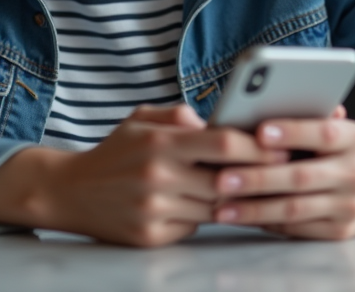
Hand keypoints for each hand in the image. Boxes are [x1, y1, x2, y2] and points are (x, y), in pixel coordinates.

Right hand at [0, 104, 285, 246]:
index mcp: (160, 143)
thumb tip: (218, 121)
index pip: (223, 143)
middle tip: (286, 170)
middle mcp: (158, 177)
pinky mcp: (151, 236)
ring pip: (215, 207)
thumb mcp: (141, 119)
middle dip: (257, 176)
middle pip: (226, 180)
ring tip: (260, 189)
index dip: (259, 146)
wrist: (68, 191)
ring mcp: (155, 210)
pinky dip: (205, 216)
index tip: (282, 144)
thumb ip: (180, 117)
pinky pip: (194, 227)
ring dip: (236, 199)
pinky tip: (214, 206)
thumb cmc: (114, 152)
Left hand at [211, 108, 354, 239]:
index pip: (324, 133)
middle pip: (302, 177)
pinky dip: (265, 222)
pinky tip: (240, 216)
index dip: (292, 132)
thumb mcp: (339, 127)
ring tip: (222, 206)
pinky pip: (296, 228)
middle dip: (258, 178)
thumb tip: (267, 102)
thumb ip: (310, 116)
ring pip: (295, 209)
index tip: (259, 131)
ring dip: (254, 208)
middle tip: (222, 177)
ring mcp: (350, 206)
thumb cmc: (343, 150)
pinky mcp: (339, 232)